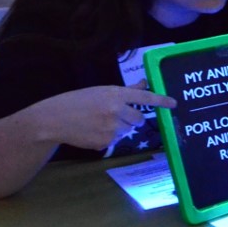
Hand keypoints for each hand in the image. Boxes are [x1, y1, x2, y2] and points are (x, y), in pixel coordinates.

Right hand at [28, 80, 175, 150]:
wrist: (53, 120)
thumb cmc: (77, 101)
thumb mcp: (100, 91)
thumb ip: (125, 91)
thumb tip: (143, 84)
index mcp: (115, 94)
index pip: (144, 97)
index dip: (161, 100)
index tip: (174, 103)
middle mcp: (116, 110)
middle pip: (139, 119)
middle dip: (131, 119)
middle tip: (114, 116)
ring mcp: (111, 128)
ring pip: (127, 131)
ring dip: (119, 128)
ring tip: (98, 123)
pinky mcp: (105, 142)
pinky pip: (115, 141)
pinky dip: (107, 138)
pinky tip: (92, 132)